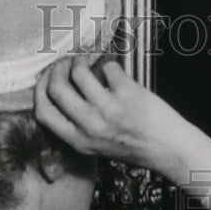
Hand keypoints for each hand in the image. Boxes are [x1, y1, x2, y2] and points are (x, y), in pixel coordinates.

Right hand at [35, 56, 200, 176]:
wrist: (169, 149)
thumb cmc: (135, 146)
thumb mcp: (98, 146)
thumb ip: (78, 126)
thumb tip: (60, 91)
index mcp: (79, 141)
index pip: (43, 112)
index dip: (40, 90)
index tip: (46, 79)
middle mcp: (90, 126)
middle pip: (56, 87)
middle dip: (57, 68)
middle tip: (66, 63)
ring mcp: (108, 108)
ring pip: (79, 72)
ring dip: (80, 60)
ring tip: (87, 61)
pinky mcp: (126, 93)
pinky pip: (108, 67)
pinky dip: (111, 65)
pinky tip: (116, 73)